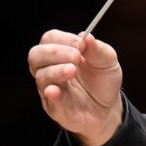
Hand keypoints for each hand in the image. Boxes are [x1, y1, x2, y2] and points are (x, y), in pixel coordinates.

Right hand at [28, 30, 124, 145]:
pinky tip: (56, 89)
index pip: (49, 39)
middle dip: (55, 52)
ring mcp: (50, 88)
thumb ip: (98, 49)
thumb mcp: (108, 61)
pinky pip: (48, 99)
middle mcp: (50, 69)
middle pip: (36, 55)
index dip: (62, 39)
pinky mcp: (55, 107)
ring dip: (56, 70)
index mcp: (60, 53)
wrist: (109, 108)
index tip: (81, 44)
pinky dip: (51, 92)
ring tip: (73, 70)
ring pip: (40, 75)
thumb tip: (86, 36)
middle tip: (76, 57)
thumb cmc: (103, 81)